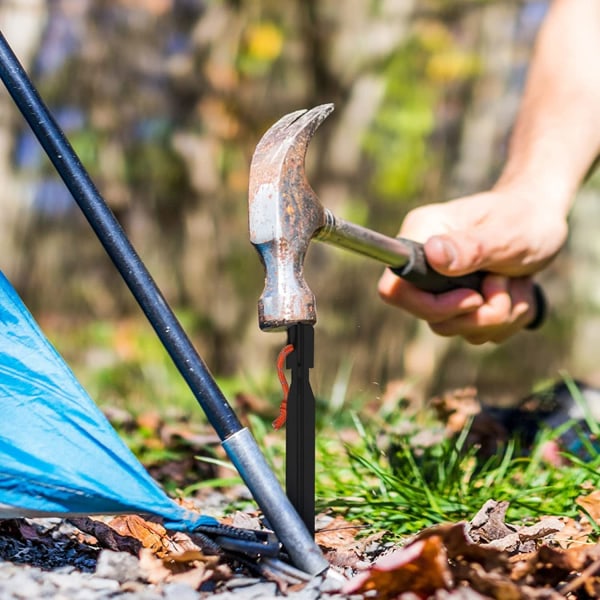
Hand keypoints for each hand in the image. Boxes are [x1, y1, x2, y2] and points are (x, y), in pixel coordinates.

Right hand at [378, 189, 567, 343]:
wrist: (543, 219)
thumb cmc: (524, 217)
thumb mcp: (506, 232)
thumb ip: (471, 247)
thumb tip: (433, 255)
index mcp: (421, 236)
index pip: (394, 288)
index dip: (429, 305)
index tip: (472, 296)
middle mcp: (424, 264)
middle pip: (430, 318)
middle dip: (479, 313)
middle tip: (505, 282)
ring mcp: (442, 287)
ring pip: (458, 329)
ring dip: (500, 313)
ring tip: (516, 280)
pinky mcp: (462, 305)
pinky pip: (479, 332)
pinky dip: (508, 318)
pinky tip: (517, 289)